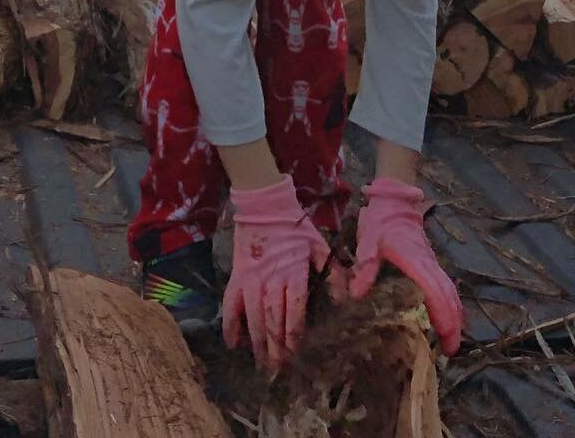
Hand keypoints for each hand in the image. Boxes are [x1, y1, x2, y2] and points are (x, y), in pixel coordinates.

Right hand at [222, 175, 329, 371]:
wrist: (264, 206)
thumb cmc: (295, 228)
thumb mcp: (320, 246)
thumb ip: (333, 272)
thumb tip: (345, 300)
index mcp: (293, 272)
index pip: (294, 309)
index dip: (294, 333)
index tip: (296, 353)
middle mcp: (271, 279)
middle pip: (273, 318)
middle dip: (276, 345)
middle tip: (279, 369)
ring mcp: (251, 279)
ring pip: (253, 316)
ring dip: (256, 341)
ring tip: (261, 363)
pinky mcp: (236, 276)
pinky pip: (230, 304)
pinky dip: (230, 324)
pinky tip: (232, 343)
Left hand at [349, 178, 462, 355]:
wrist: (393, 203)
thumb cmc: (380, 223)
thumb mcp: (368, 241)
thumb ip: (366, 267)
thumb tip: (356, 296)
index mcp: (416, 261)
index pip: (436, 292)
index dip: (444, 317)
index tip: (447, 341)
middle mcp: (430, 264)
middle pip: (449, 295)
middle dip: (454, 323)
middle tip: (451, 352)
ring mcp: (433, 263)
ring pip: (451, 291)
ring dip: (454, 316)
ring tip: (451, 343)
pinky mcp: (431, 264)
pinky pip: (446, 286)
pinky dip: (450, 304)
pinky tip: (445, 320)